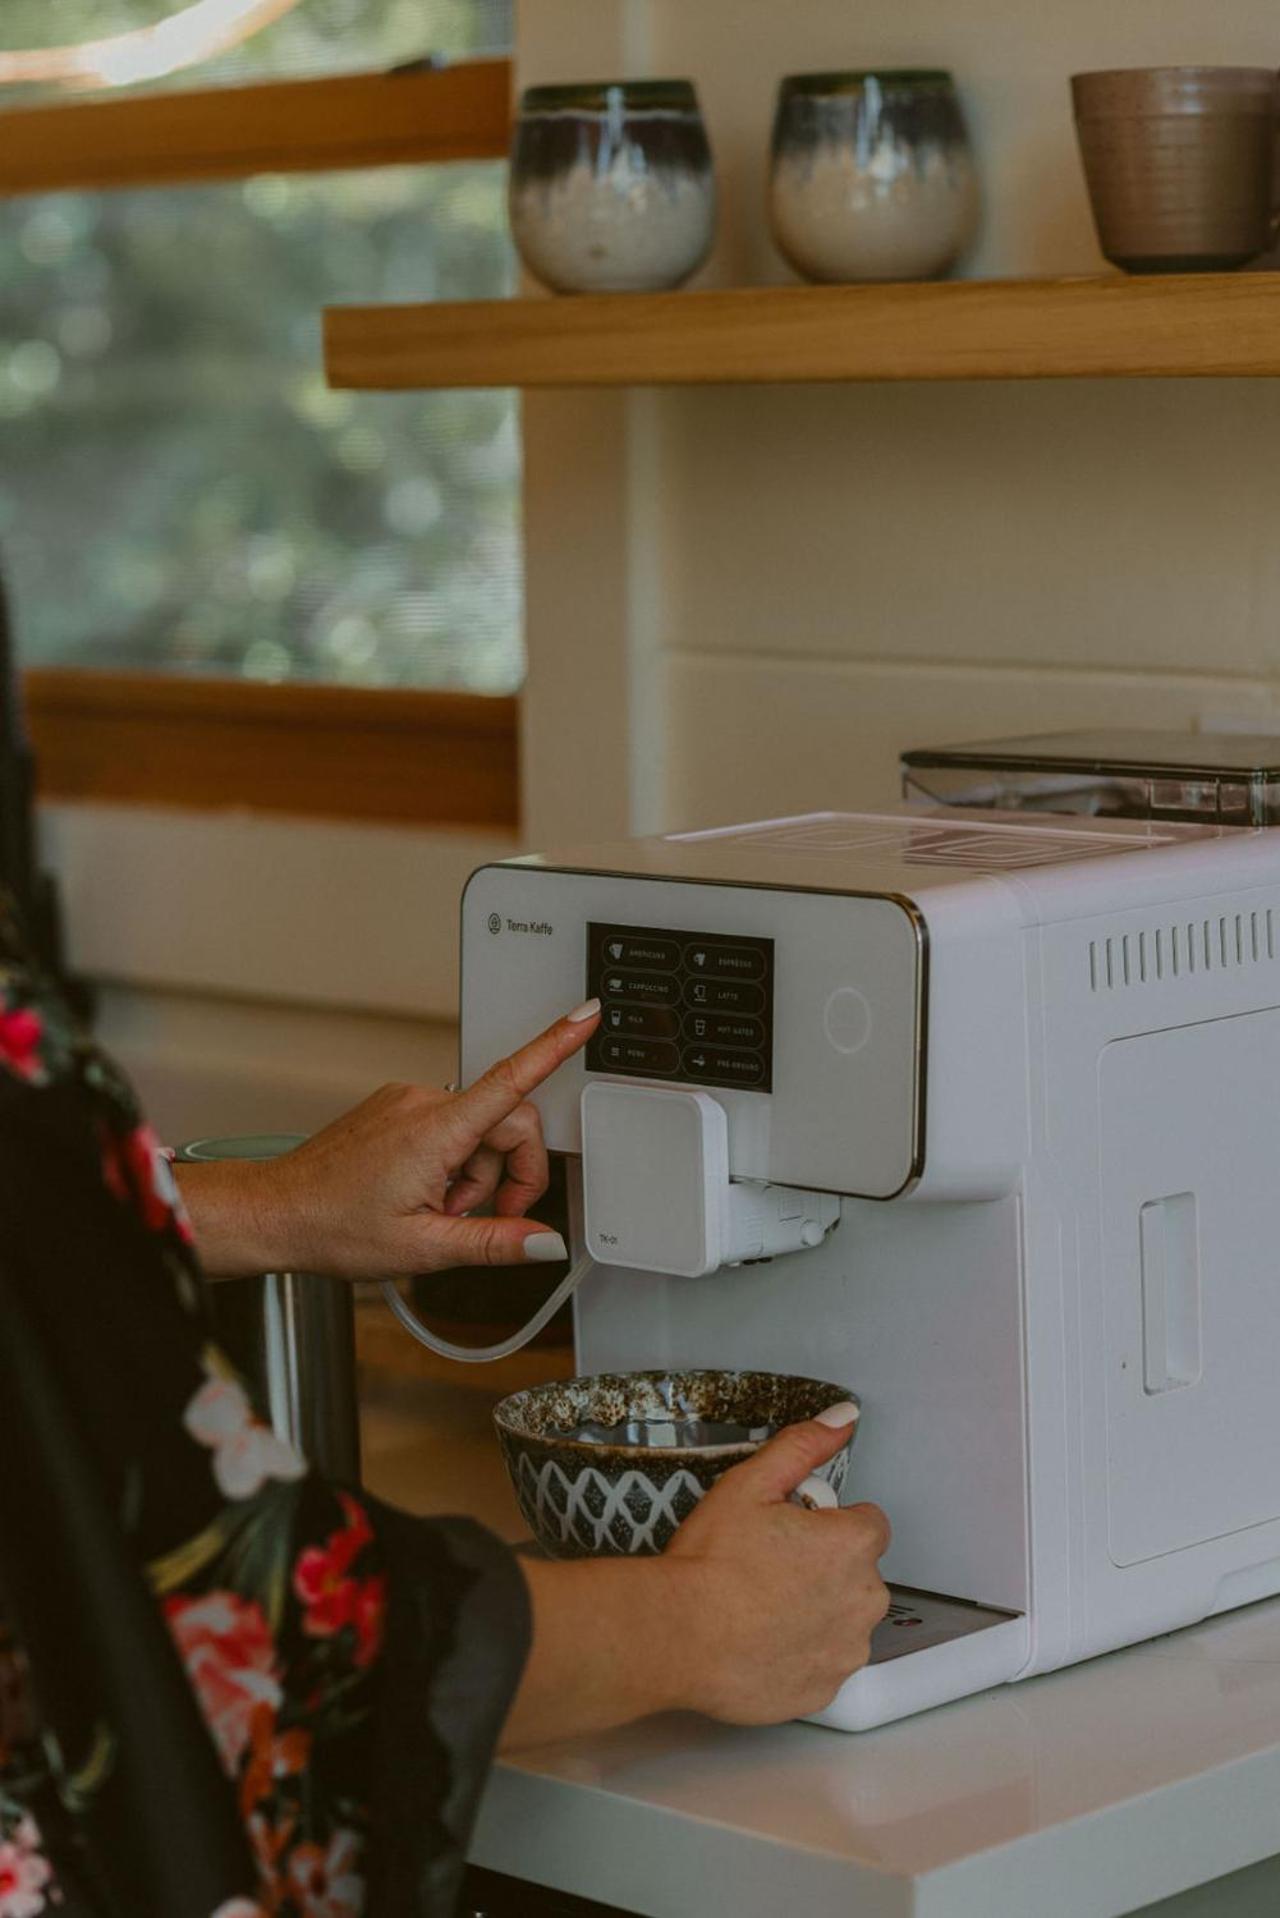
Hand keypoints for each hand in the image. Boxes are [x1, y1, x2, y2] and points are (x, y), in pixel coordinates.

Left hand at [176, 999, 600, 1277]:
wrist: (277, 1212)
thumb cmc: (333, 1226)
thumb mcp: (423, 1249)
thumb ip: (493, 1242)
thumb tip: (543, 1241)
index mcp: (435, 1131)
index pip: (511, 1078)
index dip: (556, 1044)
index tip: (587, 1015)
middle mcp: (423, 1103)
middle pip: (507, 1120)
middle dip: (511, 1172)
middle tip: (485, 1218)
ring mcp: (407, 1102)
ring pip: (478, 1129)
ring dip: (476, 1174)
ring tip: (438, 1213)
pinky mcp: (396, 1108)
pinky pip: (449, 1126)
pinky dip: (452, 1162)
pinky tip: (424, 1194)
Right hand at [501, 1407, 888, 1749]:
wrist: (677, 1635)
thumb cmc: (711, 1560)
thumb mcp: (750, 1483)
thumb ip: (803, 1446)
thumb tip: (844, 1416)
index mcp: (853, 1545)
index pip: (867, 1523)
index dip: (827, 1522)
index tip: (791, 1530)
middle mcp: (864, 1601)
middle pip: (858, 1573)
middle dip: (825, 1567)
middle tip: (768, 1565)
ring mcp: (845, 1651)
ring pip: (843, 1620)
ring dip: (817, 1611)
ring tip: (760, 1606)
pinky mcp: (823, 1690)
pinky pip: (823, 1663)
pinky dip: (801, 1654)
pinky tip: (760, 1642)